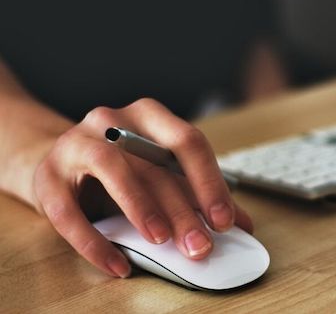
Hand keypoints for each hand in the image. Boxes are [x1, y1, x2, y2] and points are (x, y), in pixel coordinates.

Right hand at [33, 98, 252, 277]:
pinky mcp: (47, 176)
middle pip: (154, 164)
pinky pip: (69, 212)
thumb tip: (242, 224)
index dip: (209, 182)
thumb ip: (198, 194)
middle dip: (182, 209)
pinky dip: (95, 242)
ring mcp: (76, 143)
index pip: (188, 142)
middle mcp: (113, 120)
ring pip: (112, 169)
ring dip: (141, 207)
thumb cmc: (122, 169)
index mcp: (149, 116)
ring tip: (162, 241)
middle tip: (200, 245)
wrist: (60, 163)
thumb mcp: (161, 174)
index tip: (225, 220)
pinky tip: (118, 265)